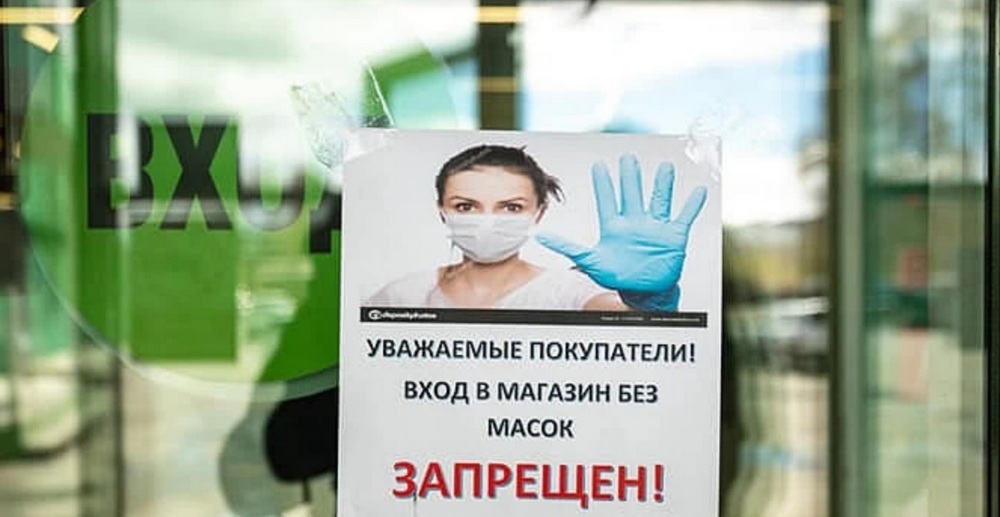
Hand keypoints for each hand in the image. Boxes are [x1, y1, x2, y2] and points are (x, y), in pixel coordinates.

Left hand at [537, 154, 706, 296]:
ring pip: (659, 200)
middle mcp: (635, 223)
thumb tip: (539, 236)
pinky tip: (698, 190)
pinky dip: (692, 205)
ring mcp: (655, 228)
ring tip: (665, 166)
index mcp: (615, 227)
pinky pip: (684, 217)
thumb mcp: (590, 261)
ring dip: (663, 185)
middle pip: (632, 194)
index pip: (607, 201)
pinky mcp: (674, 236)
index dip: (603, 184)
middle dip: (630, 177)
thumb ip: (567, 247)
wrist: (644, 292)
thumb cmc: (617, 276)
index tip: (598, 165)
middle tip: (628, 158)